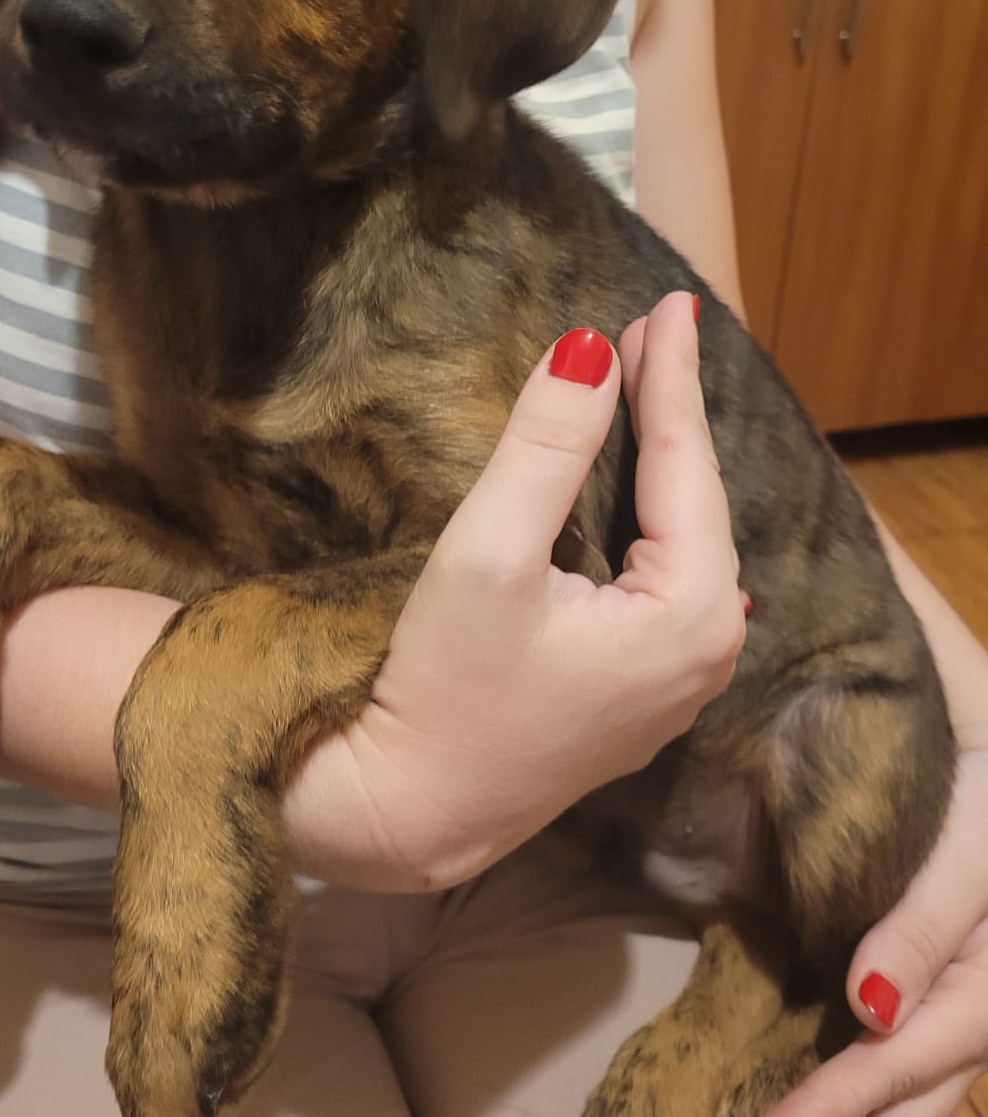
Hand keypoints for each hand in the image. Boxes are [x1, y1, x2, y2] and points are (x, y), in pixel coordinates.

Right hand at [292, 291, 745, 889]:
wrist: (410, 812)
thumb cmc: (442, 688)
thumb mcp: (491, 553)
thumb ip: (547, 447)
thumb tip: (591, 347)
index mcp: (688, 616)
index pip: (687, 467)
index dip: (672, 377)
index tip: (670, 304)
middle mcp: (705, 652)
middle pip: (696, 501)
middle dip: (670, 411)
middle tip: (654, 326)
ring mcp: (677, 680)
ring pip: (682, 538)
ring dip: (659, 460)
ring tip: (644, 383)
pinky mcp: (639, 691)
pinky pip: (662, 575)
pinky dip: (646, 515)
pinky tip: (630, 480)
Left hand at [750, 746, 987, 1116]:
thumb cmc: (984, 804)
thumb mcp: (965, 856)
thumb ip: (921, 929)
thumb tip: (870, 1009)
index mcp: (986, 990)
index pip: (898, 1064)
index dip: (833, 1109)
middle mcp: (981, 1013)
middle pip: (916, 1103)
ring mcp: (967, 1007)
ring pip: (920, 1093)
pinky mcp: (949, 991)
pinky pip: (916, 1060)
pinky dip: (879, 1096)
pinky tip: (843, 1112)